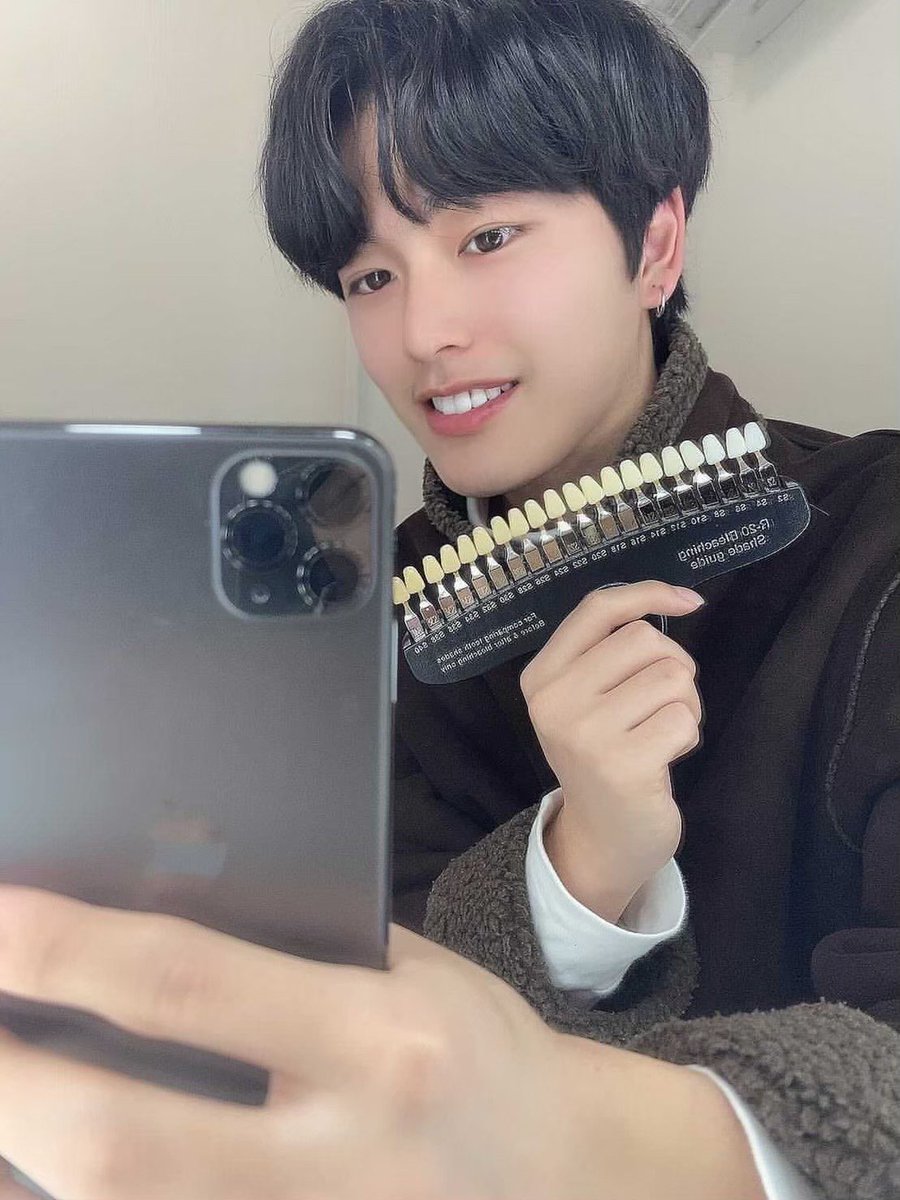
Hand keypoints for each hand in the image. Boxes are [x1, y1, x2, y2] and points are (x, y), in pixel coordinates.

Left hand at [0, 886, 763, 1199]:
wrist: (565, 1179)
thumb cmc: (477, 1052)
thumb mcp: (410, 971)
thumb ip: (293, 956)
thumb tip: (147, 925)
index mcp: (378, 1038)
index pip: (186, 986)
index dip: (64, 951)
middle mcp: (342, 1157)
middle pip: (119, 1143)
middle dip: (5, 1081)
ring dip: (23, 1165)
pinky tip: (42, 1167)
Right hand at [519, 580, 704, 920]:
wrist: (602, 836)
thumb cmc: (605, 753)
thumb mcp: (586, 698)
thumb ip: (609, 650)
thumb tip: (678, 598)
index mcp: (542, 676)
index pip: (597, 609)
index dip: (648, 593)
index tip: (688, 600)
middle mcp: (554, 700)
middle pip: (644, 639)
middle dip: (671, 665)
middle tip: (659, 704)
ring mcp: (585, 733)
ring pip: (672, 676)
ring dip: (684, 704)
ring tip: (661, 733)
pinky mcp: (621, 764)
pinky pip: (683, 718)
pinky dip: (687, 735)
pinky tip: (663, 758)